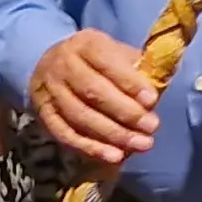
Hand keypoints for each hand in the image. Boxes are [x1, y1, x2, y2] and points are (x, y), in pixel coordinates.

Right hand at [30, 28, 159, 162]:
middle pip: (93, 92)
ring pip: (80, 116)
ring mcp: (49, 90)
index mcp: (85, 44)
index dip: (130, 82)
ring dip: (112, 134)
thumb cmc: (96, 61)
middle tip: (151, 127)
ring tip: (140, 144)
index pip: (108, 62)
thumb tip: (158, 92)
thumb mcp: (116, 53)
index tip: (152, 100)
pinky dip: (90, 148)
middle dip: (125, 112)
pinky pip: (66, 134)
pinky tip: (113, 156)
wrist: (49, 64)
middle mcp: (63, 64)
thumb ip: (136, 69)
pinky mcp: (43, 114)